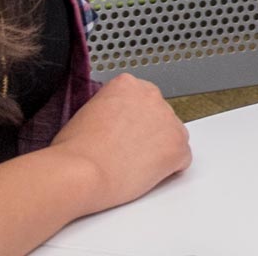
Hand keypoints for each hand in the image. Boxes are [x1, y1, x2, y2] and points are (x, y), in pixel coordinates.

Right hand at [47, 73, 191, 214]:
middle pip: (159, 117)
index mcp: (128, 84)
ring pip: (172, 136)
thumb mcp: (87, 112)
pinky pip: (181, 159)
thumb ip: (111, 109)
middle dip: (148, 134)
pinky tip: (146, 174)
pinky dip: (168, 170)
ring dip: (159, 150)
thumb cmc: (76, 149)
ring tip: (133, 165)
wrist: (81, 171)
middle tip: (127, 152)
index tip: (123, 134)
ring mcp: (168, 120)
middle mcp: (151, 96)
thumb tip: (117, 123)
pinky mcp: (177, 146)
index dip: (132, 122)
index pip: (141, 101)